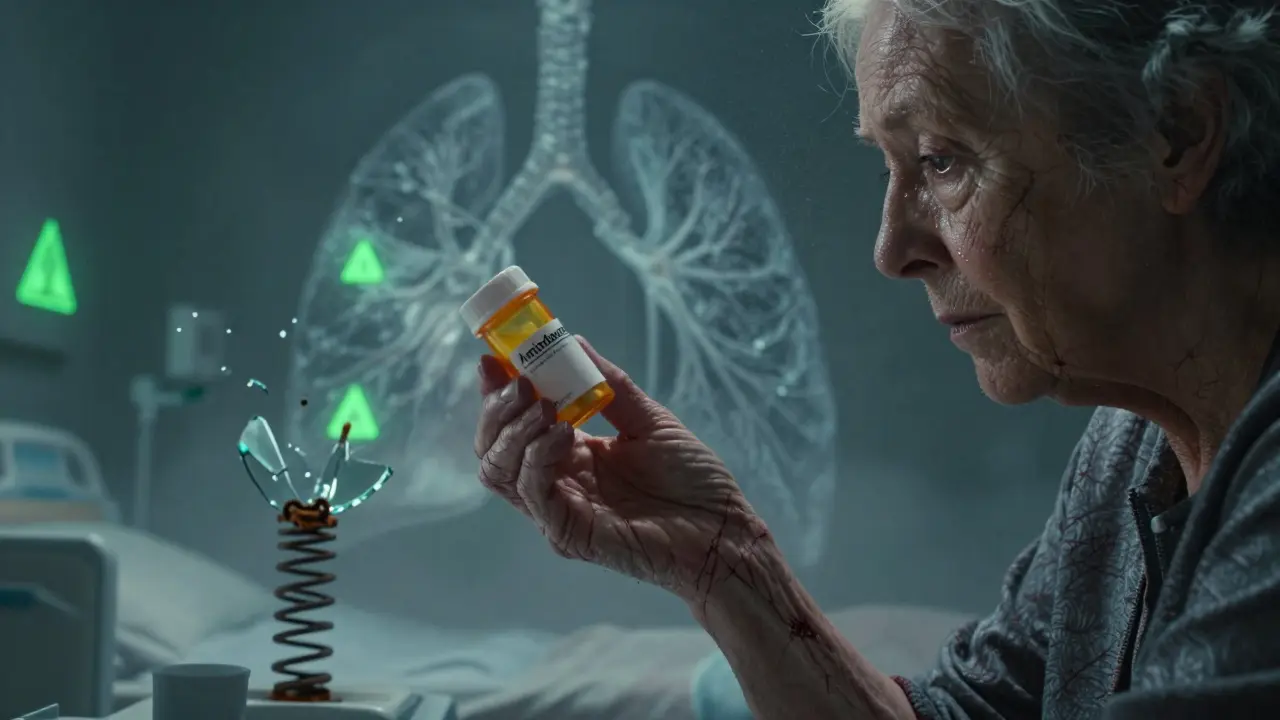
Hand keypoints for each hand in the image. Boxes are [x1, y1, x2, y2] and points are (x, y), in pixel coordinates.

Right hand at [473, 337, 767, 600]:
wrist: (722, 529)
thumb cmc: (692, 480)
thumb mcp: (649, 421)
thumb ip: (609, 387)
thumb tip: (574, 341)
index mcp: (569, 456)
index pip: (512, 426)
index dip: (495, 395)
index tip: (492, 360)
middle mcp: (555, 483)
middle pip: (493, 449)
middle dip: (497, 410)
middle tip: (521, 383)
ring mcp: (557, 511)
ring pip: (500, 470)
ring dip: (513, 431)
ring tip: (544, 405)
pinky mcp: (568, 533)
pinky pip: (533, 493)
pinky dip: (537, 457)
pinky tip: (564, 434)